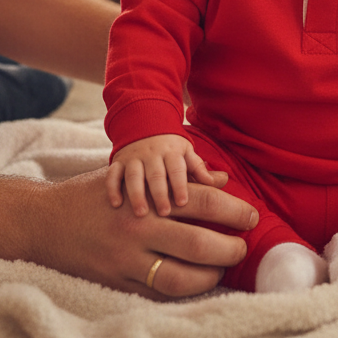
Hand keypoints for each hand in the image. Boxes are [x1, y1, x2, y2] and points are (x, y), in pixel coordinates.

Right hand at [30, 168, 256, 299]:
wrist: (41, 221)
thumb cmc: (96, 193)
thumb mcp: (134, 175)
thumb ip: (179, 179)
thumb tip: (222, 180)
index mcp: (146, 198)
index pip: (202, 203)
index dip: (233, 210)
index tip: (251, 216)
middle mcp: (137, 229)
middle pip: (197, 243)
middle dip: (228, 248)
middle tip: (241, 247)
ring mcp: (124, 261)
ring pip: (179, 278)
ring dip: (209, 277)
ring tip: (221, 270)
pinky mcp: (114, 284)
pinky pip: (154, 296)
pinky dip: (180, 294)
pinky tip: (193, 286)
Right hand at [108, 134, 223, 216]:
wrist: (143, 124)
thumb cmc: (170, 148)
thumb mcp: (186, 154)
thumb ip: (200, 169)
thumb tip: (224, 180)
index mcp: (172, 152)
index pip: (177, 168)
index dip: (180, 184)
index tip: (184, 203)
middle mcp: (152, 154)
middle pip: (155, 173)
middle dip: (160, 192)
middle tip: (165, 213)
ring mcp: (133, 158)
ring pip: (133, 175)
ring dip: (137, 194)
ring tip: (141, 213)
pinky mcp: (118, 162)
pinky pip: (113, 174)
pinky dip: (113, 188)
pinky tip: (115, 204)